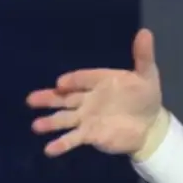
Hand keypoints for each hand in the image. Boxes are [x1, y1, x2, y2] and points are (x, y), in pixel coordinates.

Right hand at [28, 29, 163, 157]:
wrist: (151, 125)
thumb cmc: (146, 97)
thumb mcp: (147, 76)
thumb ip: (143, 56)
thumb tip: (145, 32)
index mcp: (99, 82)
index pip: (82, 79)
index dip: (72, 81)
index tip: (62, 84)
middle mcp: (88, 99)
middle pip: (65, 98)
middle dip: (49, 99)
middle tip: (31, 101)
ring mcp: (87, 117)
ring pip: (64, 118)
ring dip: (51, 122)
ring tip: (37, 126)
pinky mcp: (90, 134)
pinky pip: (73, 139)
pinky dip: (62, 144)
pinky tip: (49, 150)